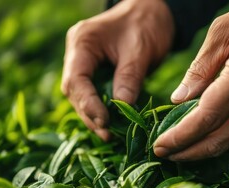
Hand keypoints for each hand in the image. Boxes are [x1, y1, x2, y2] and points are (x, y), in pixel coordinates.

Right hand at [62, 0, 173, 140]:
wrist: (152, 11)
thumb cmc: (147, 23)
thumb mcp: (140, 50)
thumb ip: (129, 78)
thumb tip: (122, 108)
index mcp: (83, 42)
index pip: (76, 79)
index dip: (88, 104)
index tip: (104, 122)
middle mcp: (78, 54)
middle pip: (75, 91)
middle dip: (90, 114)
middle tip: (108, 134)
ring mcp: (85, 63)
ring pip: (82, 96)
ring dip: (95, 116)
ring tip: (110, 135)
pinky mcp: (95, 71)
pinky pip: (94, 93)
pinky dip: (102, 109)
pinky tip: (112, 123)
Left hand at [153, 0, 228, 160]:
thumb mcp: (225, 28)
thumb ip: (200, 67)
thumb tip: (178, 99)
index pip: (207, 117)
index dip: (180, 137)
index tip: (160, 145)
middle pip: (221, 139)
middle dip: (189, 152)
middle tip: (165, 154)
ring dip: (207, 150)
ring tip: (183, 150)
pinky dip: (228, 140)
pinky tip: (211, 138)